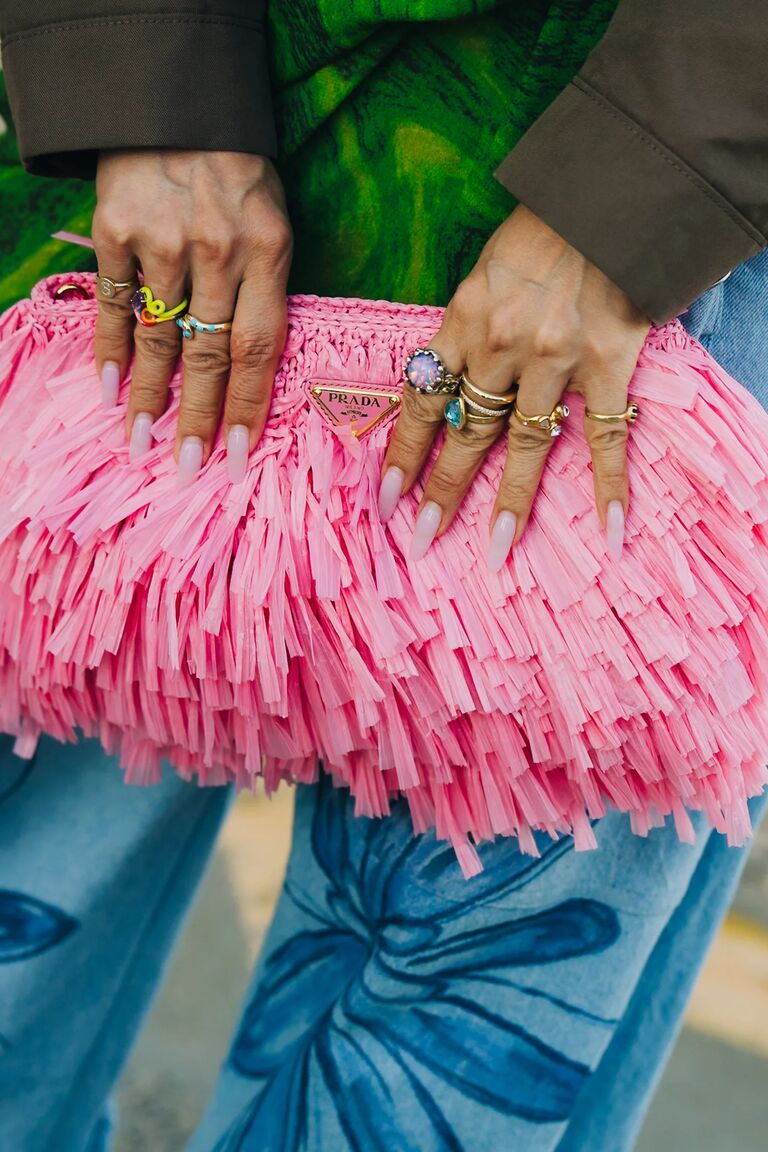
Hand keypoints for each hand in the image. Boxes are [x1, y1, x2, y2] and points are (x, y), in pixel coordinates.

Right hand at [92, 149, 292, 481]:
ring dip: (147, 396)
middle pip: (208, 353)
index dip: (246, 407)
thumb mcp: (274, 224)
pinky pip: (114, 302)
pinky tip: (108, 390)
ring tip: (138, 442)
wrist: (179, 102)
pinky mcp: (116, 226)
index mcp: (269, 251)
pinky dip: (110, 350)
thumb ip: (266, 291)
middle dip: (197, 418)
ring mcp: (162, 238)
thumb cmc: (238, 176)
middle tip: (186, 468)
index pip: (259, 347)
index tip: (237, 456)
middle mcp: (217, 249)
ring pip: (157, 336)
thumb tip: (251, 373)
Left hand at [378, 204, 650, 568]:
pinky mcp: (608, 365)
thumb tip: (450, 381)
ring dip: (509, 503)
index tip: (386, 497)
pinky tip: (611, 530)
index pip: (423, 398)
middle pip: (464, 433)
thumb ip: (468, 327)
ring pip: (524, 446)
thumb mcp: (486, 270)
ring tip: (495, 551)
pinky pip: (607, 437)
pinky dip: (610, 486)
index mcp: (465, 318)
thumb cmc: (545, 228)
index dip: (404, 452)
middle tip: (420, 539)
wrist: (613, 195)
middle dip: (440, 490)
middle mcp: (502, 346)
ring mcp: (556, 360)